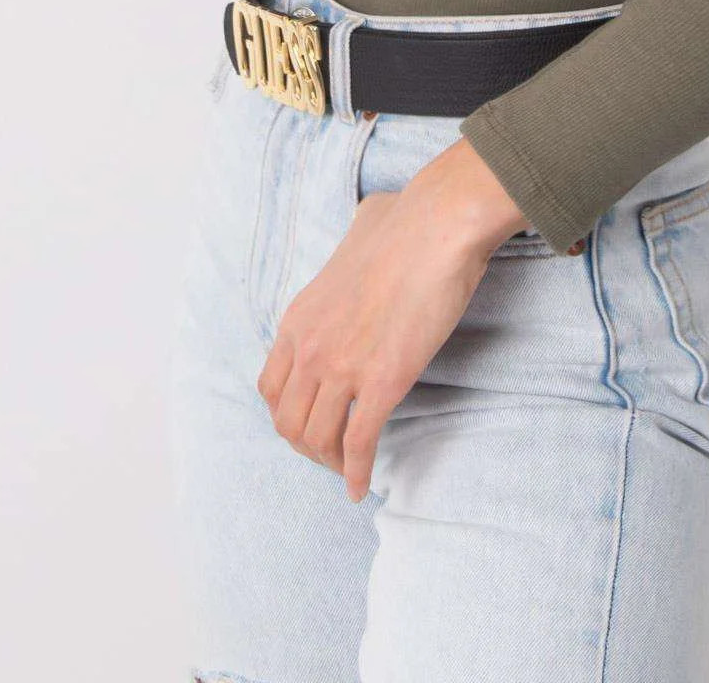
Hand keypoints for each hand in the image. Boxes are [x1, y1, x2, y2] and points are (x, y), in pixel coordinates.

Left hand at [255, 144, 524, 502]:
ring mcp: (342, 366)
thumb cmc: (408, 219)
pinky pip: (358, 444)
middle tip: (328, 454)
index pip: (271, 385)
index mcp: (300, 316)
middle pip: (288, 421)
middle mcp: (310, 346)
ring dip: (329, 464)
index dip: (287, 413)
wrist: (437, 224)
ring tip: (346, 471)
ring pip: (317, 440)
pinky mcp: (381, 382)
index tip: (309, 421)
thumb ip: (354, 243)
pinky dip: (357, 474)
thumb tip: (374, 225)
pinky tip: (362, 489)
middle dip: (305, 446)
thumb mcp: (358, 230)